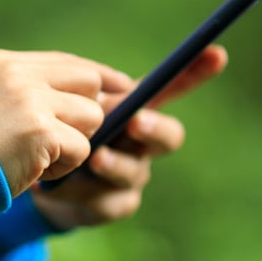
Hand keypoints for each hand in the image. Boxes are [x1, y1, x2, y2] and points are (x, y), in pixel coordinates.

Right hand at [0, 49, 132, 195]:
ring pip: (90, 117)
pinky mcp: (42, 129)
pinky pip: (82, 148)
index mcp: (2, 63)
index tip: (121, 88)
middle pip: (88, 82)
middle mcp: (17, 74)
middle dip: (87, 114)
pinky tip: (33, 171)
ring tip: (37, 159)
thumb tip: (85, 99)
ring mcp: (30, 98)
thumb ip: (25, 95)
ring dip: (73, 146)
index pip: (65, 62)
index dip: (96, 78)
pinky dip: (64, 167)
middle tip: (64, 141)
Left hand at [30, 46, 228, 229]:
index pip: (172, 89)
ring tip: (92, 158)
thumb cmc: (63, 132)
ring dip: (113, 164)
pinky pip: (105, 201)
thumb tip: (101, 85)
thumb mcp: (69, 106)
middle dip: (154, 128)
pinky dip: (78, 191)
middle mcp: (144, 145)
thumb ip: (86, 93)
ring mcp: (133, 178)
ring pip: (133, 171)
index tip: (217, 54)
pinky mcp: (114, 206)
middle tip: (135, 121)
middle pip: (169, 137)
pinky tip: (54, 186)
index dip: (196, 72)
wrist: (43, 180)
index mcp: (137, 112)